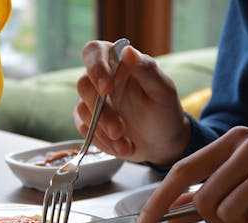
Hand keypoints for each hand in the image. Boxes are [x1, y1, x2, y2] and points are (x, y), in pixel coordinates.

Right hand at [74, 40, 190, 165]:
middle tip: (119, 130)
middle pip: (84, 86)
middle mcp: (102, 80)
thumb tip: (127, 50)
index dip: (95, 67)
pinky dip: (103, 142)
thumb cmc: (165, 112)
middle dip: (101, 112)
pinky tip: (122, 147)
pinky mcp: (90, 123)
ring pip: (82, 111)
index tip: (106, 89)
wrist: (162, 143)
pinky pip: (85, 131)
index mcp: (118, 64)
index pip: (94, 52)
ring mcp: (93, 103)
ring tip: (127, 145)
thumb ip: (147, 70)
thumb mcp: (163, 91)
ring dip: (103, 131)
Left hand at [137, 126, 247, 222]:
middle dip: (217, 221)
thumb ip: (206, 190)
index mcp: (232, 140)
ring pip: (231, 213)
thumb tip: (169, 210)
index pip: (183, 170)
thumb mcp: (244, 175)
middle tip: (240, 218)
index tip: (145, 222)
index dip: (160, 199)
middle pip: (205, 200)